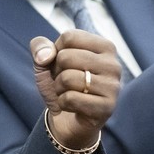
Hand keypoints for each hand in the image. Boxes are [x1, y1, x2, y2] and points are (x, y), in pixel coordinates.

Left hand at [31, 30, 120, 151]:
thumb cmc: (60, 81)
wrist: (67, 116)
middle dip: (56, 71)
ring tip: (69, 92)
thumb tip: (46, 55)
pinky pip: (70, 99)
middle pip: (66, 56)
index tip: (63, 64)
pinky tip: (73, 106)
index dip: (56, 52)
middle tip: (65, 81)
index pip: (69, 37)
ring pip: (67, 78)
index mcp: (104, 47)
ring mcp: (113, 87)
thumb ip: (39, 46)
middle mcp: (113, 64)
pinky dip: (62, 103)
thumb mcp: (44, 59)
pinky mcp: (107, 108)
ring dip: (59, 88)